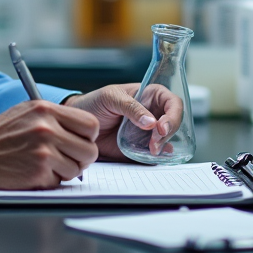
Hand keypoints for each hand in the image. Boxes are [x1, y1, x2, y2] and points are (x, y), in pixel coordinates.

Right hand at [0, 99, 99, 189]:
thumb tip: (83, 130)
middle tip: (66, 158)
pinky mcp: (38, 172)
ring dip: (64, 171)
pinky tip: (33, 172)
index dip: (88, 137)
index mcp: (46, 110)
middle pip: (89, 150)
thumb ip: (55, 117)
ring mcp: (43, 151)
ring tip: (44, 164)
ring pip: (76, 169)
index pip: (90, 124)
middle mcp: (46, 128)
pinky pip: (59, 182)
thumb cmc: (0, 135)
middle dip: (80, 158)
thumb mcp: (27, 112)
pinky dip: (48, 181)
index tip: (80, 141)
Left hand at [62, 83, 183, 159]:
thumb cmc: (94, 103)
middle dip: (168, 133)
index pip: (172, 102)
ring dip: (164, 146)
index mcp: (149, 95)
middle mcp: (152, 114)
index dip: (173, 114)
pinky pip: (154, 154)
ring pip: (167, 140)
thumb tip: (151, 123)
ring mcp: (147, 132)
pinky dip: (157, 157)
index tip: (162, 127)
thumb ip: (130, 107)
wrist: (79, 125)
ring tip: (151, 150)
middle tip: (154, 142)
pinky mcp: (140, 148)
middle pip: (173, 122)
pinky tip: (152, 156)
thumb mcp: (110, 98)